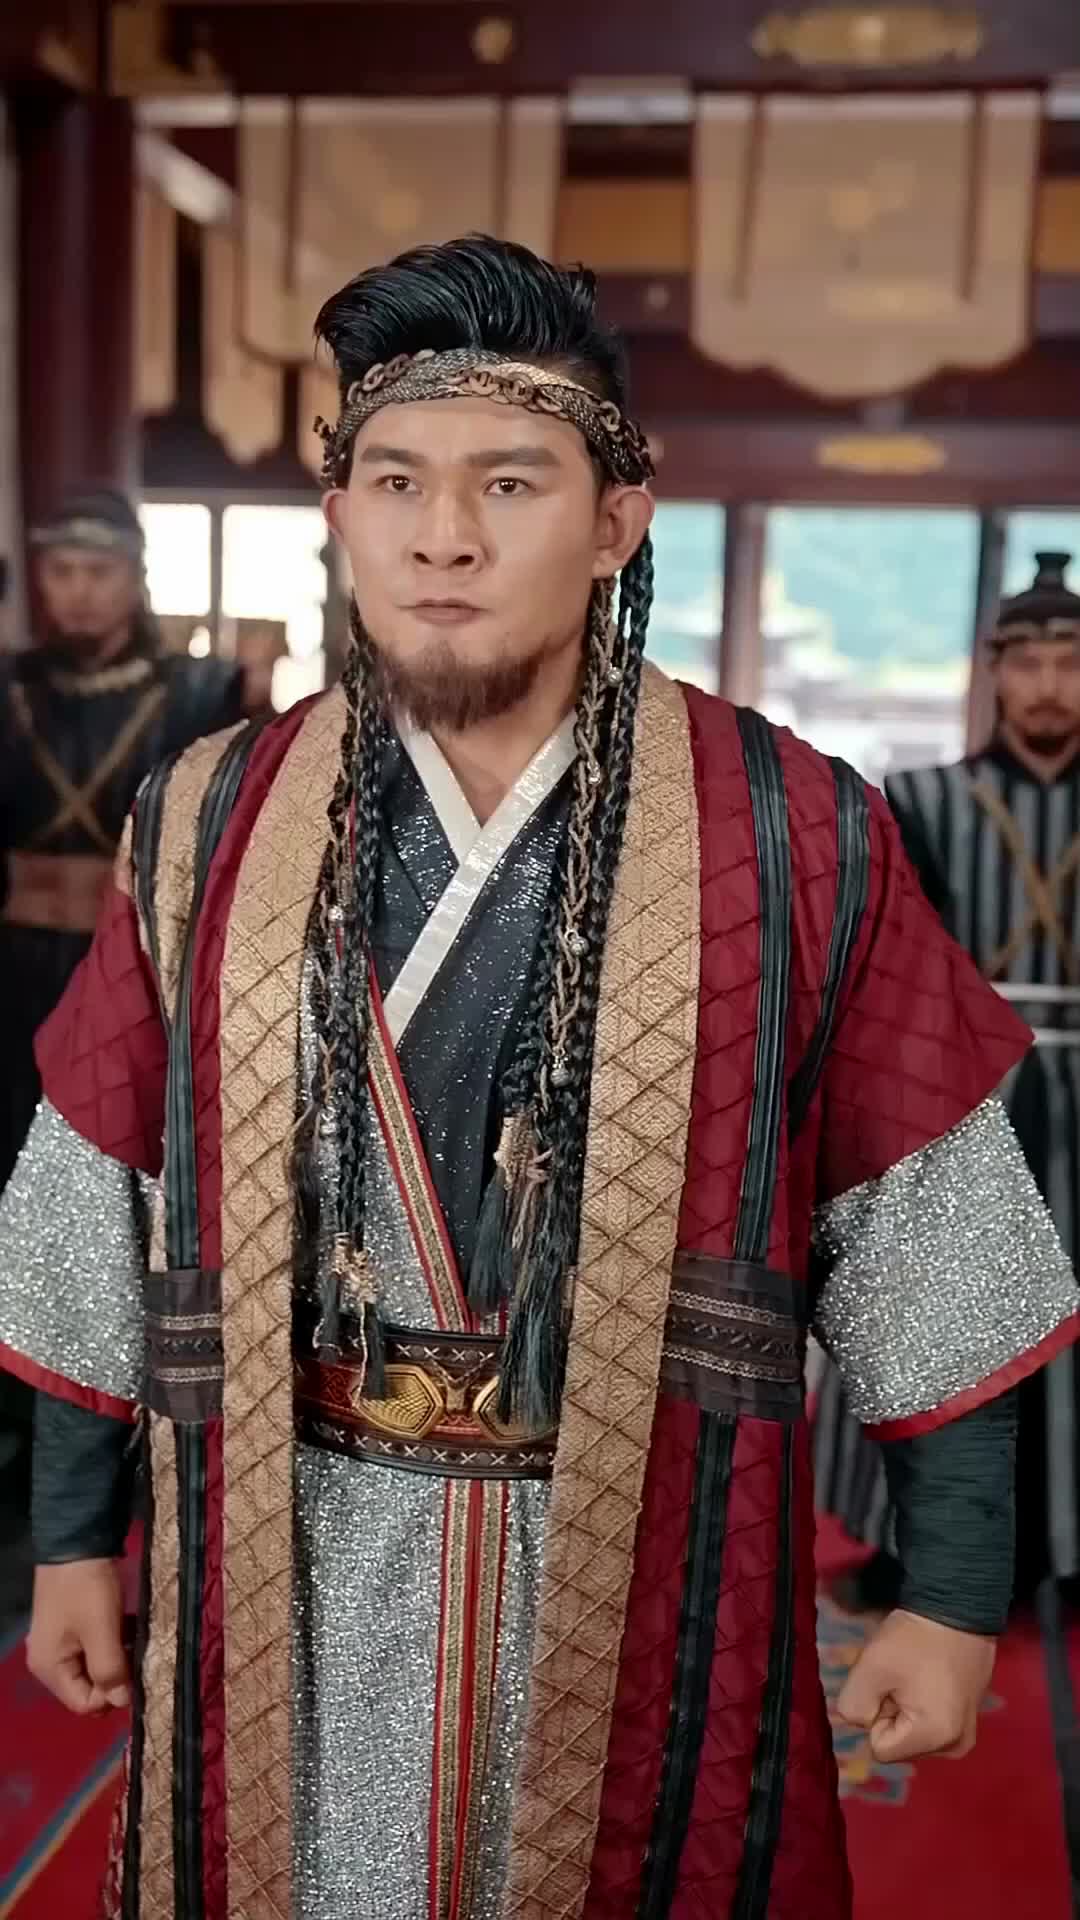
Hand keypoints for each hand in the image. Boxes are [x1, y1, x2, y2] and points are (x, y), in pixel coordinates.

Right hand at [26, 1559, 129, 1715]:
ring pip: (94, 1666)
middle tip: (137, 1653)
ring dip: (117, 1656)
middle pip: (88, 1687)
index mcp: (49, 1668)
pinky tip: (126, 1625)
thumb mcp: (102, 1630)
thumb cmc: (87, 1589)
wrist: (76, 1540)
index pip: (83, 1703)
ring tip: (134, 1636)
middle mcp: (49, 1661)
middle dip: (115, 1675)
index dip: (111, 1695)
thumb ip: (110, 1670)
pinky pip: (94, 1647)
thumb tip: (122, 1702)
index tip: (134, 1672)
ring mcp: (59, 1642)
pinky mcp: (71, 1625)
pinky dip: (111, 1641)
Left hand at [835, 1608, 994, 1762]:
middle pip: (898, 1742)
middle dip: (891, 1712)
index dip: (876, 1714)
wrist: (958, 1607)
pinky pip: (929, 1722)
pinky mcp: (968, 1719)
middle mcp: (954, 1746)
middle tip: (903, 1676)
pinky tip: (929, 1677)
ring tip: (916, 1675)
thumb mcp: (870, 1668)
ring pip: (911, 1732)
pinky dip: (922, 1703)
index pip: (880, 1748)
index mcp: (934, 1738)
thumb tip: (862, 1723)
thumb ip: (852, 1707)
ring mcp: (965, 1734)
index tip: (890, 1684)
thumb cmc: (914, 1639)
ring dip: (905, 1707)